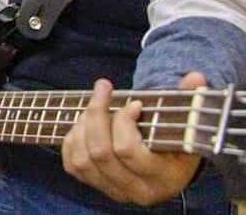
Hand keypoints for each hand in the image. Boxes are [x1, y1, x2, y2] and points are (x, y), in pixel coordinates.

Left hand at [61, 73, 204, 205]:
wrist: (165, 162)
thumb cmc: (175, 136)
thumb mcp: (187, 122)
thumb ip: (190, 99)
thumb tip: (196, 78)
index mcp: (165, 178)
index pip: (128, 151)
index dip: (124, 122)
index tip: (134, 103)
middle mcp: (138, 191)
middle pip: (101, 153)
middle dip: (96, 114)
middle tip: (103, 89)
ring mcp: (115, 191)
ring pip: (83, 159)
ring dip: (82, 126)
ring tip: (95, 105)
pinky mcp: (96, 185)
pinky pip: (72, 165)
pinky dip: (72, 139)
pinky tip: (84, 123)